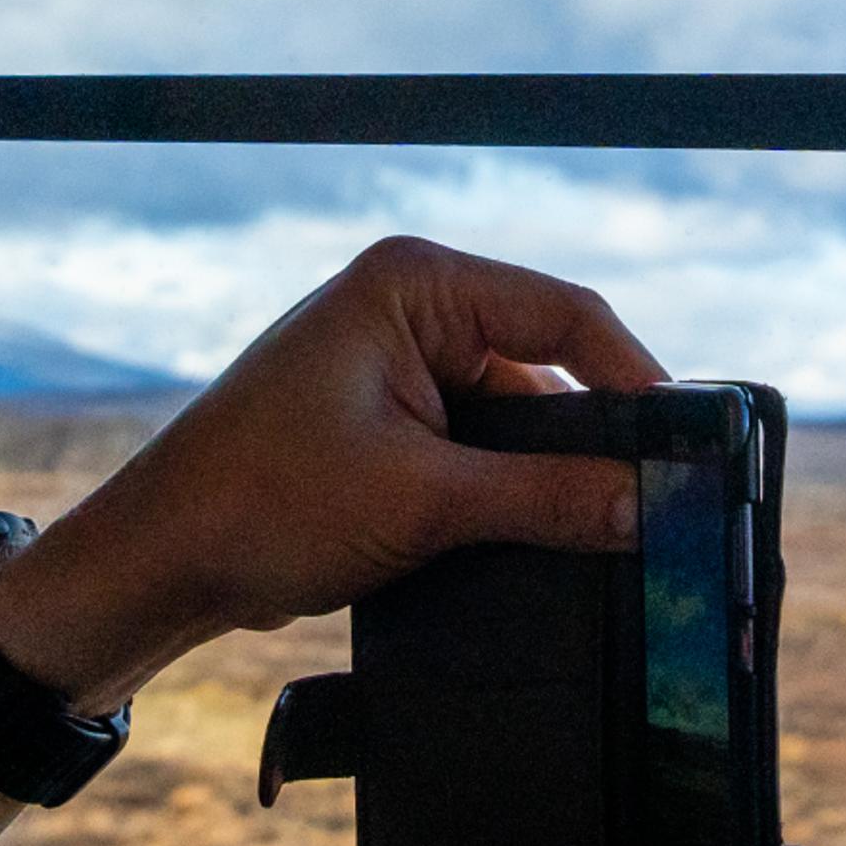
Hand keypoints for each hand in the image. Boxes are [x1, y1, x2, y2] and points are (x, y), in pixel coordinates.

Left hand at [0, 236, 665, 709]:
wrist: (156, 562)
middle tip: (659, 510)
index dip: (637, 381)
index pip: (565, 314)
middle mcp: (412, 306)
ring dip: (551, 478)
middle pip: (550, 367)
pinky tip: (541, 542)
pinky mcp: (391, 421)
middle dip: (597, 442)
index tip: (689, 451)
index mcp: (415, 283)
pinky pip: (481, 448)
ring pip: (520, 418)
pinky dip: (510, 494)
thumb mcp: (421, 501)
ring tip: (604, 539)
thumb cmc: (259, 503)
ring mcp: (399, 363)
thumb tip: (652, 508)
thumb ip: (546, 500)